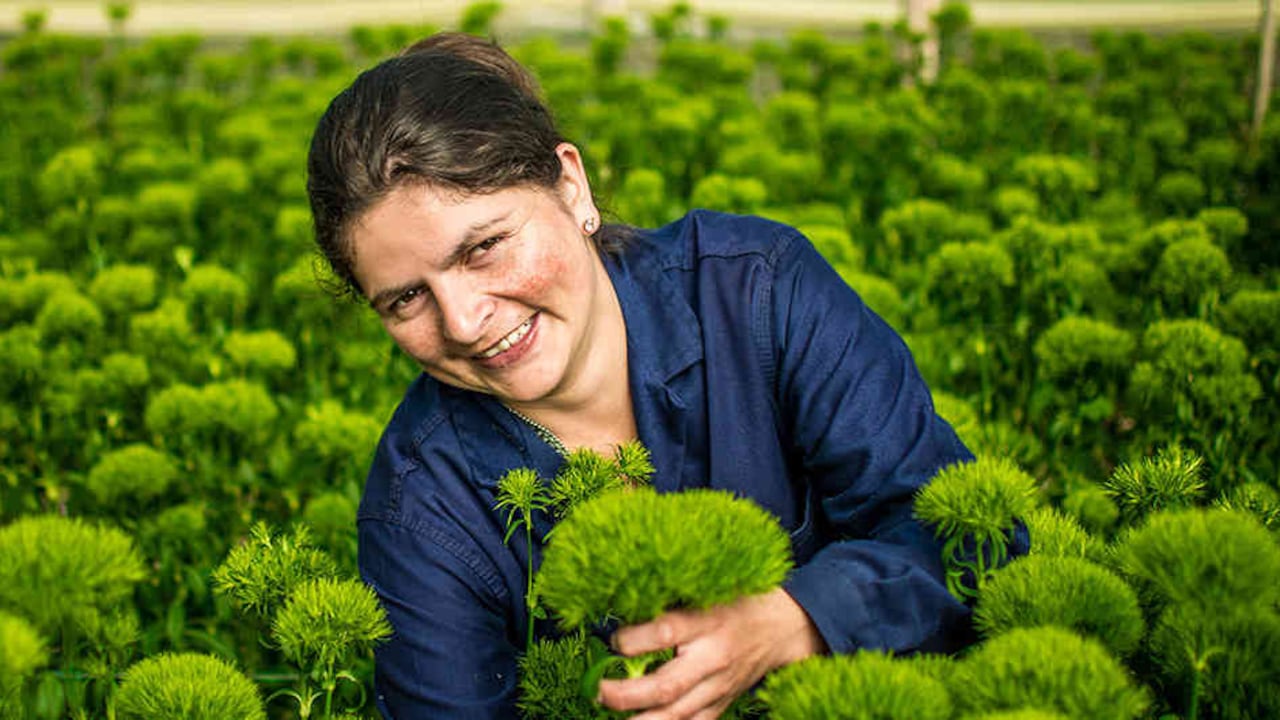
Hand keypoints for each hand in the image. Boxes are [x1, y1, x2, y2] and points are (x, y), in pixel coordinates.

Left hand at [596, 588, 826, 719]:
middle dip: (627, 695)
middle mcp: (712, 658)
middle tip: (598, 692)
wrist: (781, 628)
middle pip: (667, 686)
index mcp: (707, 622)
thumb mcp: (705, 592)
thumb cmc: (737, 603)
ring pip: (677, 715)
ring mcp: (718, 687)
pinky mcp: (722, 704)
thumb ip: (669, 604)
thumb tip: (622, 609)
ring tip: (609, 714)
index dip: (631, 640)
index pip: (664, 633)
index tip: (612, 640)